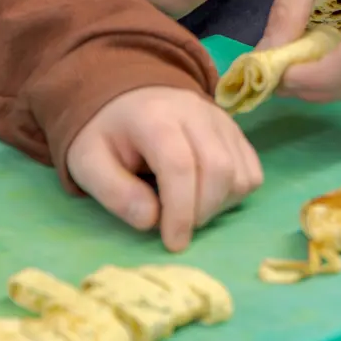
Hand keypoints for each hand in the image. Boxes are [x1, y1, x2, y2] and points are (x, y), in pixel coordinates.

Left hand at [67, 87, 262, 251]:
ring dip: (219, 206)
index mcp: (154, 116)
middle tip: (177, 228)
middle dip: (201, 212)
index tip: (172, 242)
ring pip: (240, 174)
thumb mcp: (89, 162)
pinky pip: (251, 171)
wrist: (128, 98)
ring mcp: (221, 119)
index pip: (180, 165)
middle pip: (218, 169)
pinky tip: (206, 195)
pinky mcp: (236, 131)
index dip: (180, 211)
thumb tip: (151, 221)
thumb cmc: (108, 135)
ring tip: (188, 209)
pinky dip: (234, 195)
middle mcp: (195, 111)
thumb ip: (115, 193)